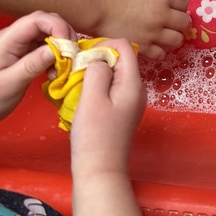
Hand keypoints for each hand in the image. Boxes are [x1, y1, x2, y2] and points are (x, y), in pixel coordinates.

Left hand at [0, 11, 70, 131]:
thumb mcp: (9, 84)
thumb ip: (32, 65)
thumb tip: (58, 49)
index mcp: (7, 40)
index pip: (37, 19)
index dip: (58, 27)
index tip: (69, 47)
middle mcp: (14, 38)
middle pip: (46, 23)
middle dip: (64, 37)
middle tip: (71, 58)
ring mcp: (18, 47)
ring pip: (47, 36)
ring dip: (60, 50)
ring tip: (62, 70)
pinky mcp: (22, 57)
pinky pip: (44, 49)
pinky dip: (55, 59)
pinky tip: (54, 74)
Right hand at [70, 39, 144, 178]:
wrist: (100, 170)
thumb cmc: (94, 135)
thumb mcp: (92, 97)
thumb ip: (98, 70)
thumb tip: (100, 57)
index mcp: (134, 83)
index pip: (125, 46)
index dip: (103, 45)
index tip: (84, 57)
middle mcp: (137, 89)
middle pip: (120, 59)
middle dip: (98, 59)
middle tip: (77, 71)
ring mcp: (131, 100)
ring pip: (114, 73)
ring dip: (96, 73)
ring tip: (77, 84)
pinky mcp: (122, 110)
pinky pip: (112, 87)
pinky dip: (97, 86)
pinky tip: (84, 98)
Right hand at [93, 0, 190, 60]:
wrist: (98, 10)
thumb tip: (166, 7)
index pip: (184, 4)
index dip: (179, 8)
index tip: (173, 10)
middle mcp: (162, 15)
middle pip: (185, 23)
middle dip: (180, 24)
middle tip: (171, 25)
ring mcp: (154, 33)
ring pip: (178, 40)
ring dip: (172, 38)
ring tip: (164, 37)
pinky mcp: (144, 47)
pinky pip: (161, 54)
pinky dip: (159, 51)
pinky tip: (153, 47)